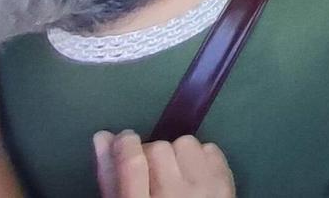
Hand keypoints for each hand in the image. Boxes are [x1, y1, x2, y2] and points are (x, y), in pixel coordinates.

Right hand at [95, 132, 234, 197]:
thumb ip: (111, 177)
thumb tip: (103, 136)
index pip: (132, 165)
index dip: (126, 145)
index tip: (125, 138)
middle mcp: (173, 196)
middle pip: (158, 148)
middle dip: (151, 153)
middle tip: (153, 172)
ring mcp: (203, 189)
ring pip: (184, 143)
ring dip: (176, 154)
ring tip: (176, 175)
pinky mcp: (224, 182)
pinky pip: (208, 147)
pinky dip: (199, 157)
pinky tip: (194, 177)